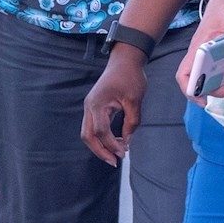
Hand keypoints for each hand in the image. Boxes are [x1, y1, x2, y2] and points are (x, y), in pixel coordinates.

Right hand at [81, 44, 146, 165]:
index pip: (100, 131)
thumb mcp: (135, 100)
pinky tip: (115, 141)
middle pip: (87, 136)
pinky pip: (93, 127)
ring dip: (100, 146)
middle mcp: (89, 107)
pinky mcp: (94, 107)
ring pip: (88, 133)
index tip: (123, 153)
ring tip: (116, 154)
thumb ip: (132, 121)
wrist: (125, 60)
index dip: (110, 144)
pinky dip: (101, 137)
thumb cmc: (131, 77)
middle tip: (115, 161)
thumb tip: (127, 141)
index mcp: (98, 104)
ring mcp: (90, 107)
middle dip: (100, 151)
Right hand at [192, 0, 223, 97]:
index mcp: (197, 49)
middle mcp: (200, 56)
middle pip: (202, 82)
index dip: (191, 90)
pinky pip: (222, 72)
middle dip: (221, 90)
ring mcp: (210, 56)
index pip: (184, 75)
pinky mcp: (220, 55)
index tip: (205, 100)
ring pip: (212, 79)